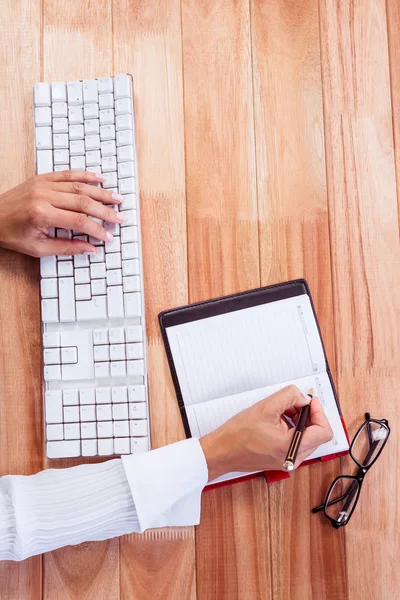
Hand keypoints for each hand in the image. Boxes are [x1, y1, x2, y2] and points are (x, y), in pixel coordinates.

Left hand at [0, 171, 124, 256]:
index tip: (108, 237)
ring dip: (100, 192)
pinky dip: (85, 176)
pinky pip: (67, 174)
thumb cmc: (11, 234)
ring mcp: (43, 184)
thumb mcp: (38, 248)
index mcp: (42, 215)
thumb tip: (91, 249)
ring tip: (117, 198)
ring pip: (79, 186)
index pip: (79, 221)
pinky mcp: (41, 178)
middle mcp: (44, 196)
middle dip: (105, 211)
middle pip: (83, 202)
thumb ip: (67, 247)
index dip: (97, 230)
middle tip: (120, 217)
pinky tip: (99, 179)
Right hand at [199, 385, 332, 479]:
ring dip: (298, 420)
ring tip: (278, 413)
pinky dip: (291, 428)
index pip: (323, 431)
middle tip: (290, 404)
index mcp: (292, 448)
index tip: (309, 401)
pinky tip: (275, 422)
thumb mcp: (266, 407)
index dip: (319, 412)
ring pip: (306, 436)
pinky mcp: (283, 460)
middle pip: (316, 433)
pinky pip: (296, 441)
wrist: (222, 451)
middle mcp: (294, 459)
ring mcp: (289, 461)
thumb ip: (289, 397)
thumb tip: (303, 398)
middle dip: (306, 414)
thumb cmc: (238, 434)